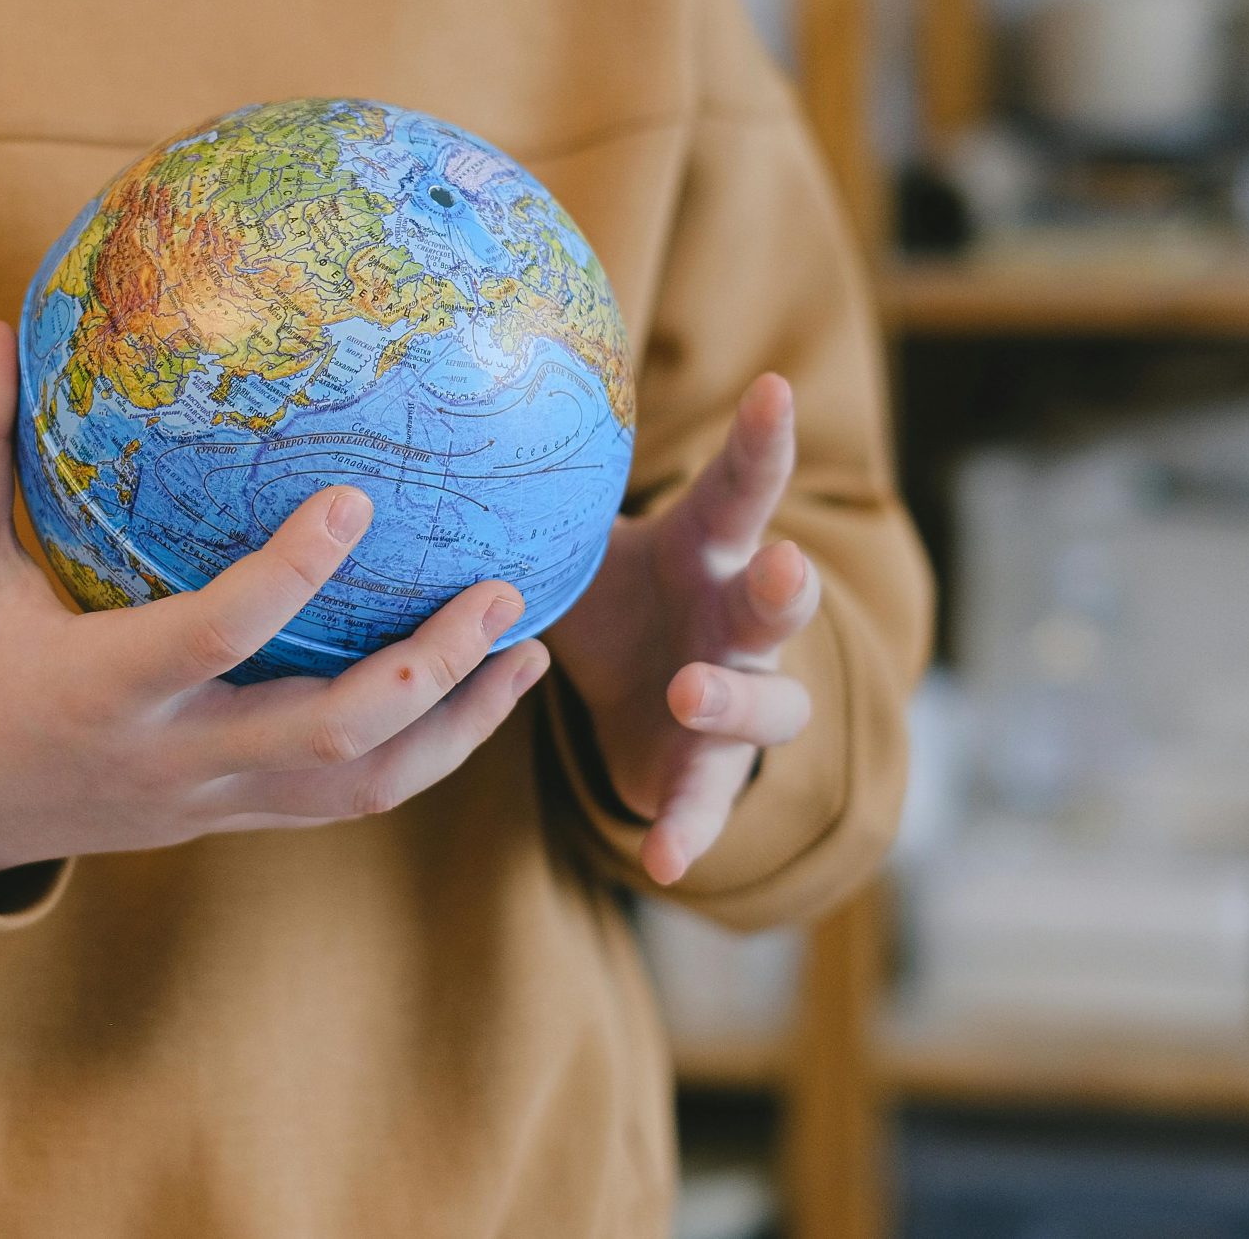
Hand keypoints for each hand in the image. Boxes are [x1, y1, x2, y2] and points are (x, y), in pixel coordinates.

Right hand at [0, 321, 552, 877]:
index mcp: (101, 686)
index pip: (215, 634)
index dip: (290, 575)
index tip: (356, 500)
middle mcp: (172, 756)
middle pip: (328, 736)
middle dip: (429, 670)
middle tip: (502, 590)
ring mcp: (212, 798)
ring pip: (361, 786)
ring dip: (457, 723)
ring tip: (529, 647)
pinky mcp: (235, 816)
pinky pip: (347, 799)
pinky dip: (425, 751)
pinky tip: (479, 691)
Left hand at [544, 374, 818, 885]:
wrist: (638, 695)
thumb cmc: (615, 594)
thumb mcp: (581, 544)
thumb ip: (543, 497)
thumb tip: (460, 410)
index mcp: (707, 551)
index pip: (742, 489)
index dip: (763, 440)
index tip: (774, 387)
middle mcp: (737, 620)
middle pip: (779, 601)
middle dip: (788, 587)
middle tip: (781, 567)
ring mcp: (736, 697)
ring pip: (771, 704)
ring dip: (735, 700)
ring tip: (689, 693)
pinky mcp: (708, 770)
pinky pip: (707, 802)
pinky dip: (688, 830)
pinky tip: (663, 861)